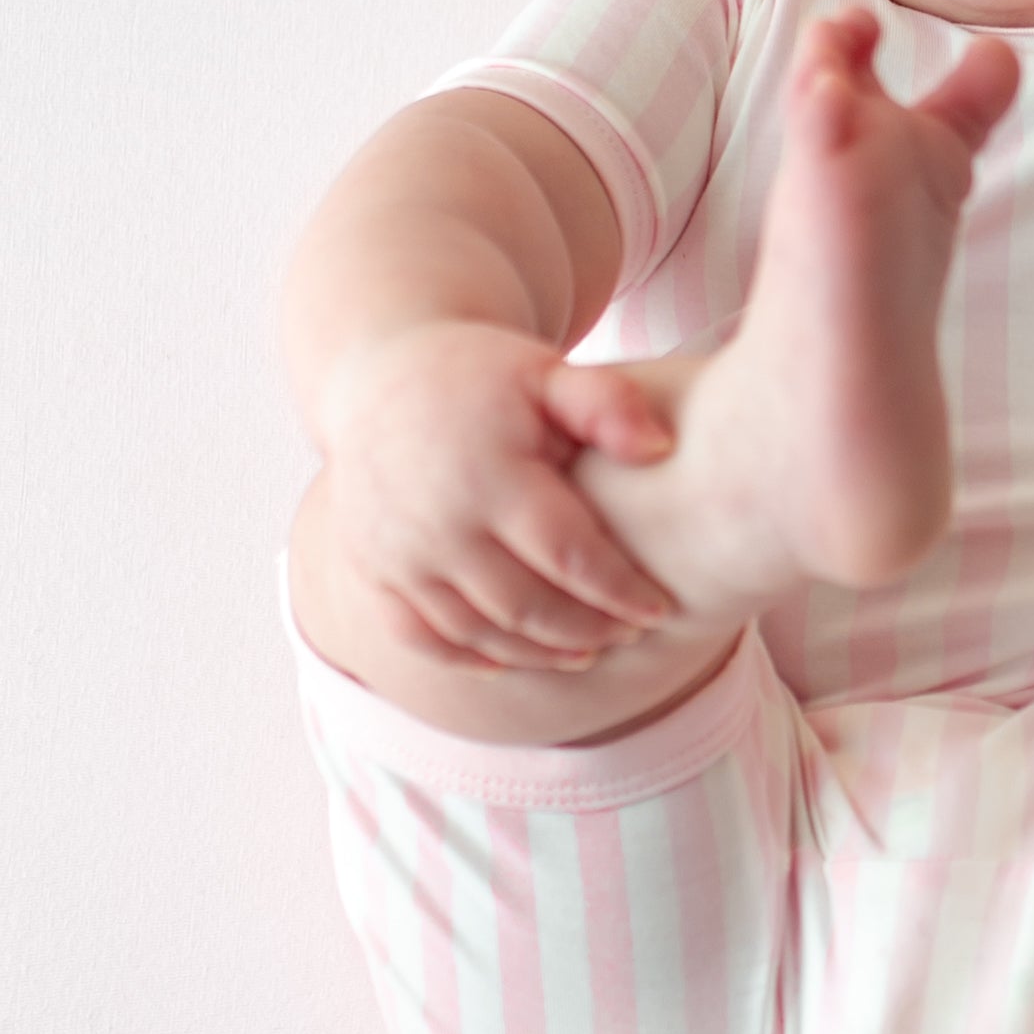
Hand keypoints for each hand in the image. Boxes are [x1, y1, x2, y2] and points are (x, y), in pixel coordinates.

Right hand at [313, 321, 679, 670]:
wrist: (375, 374)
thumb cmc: (482, 375)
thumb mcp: (545, 372)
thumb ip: (606, 404)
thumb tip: (661, 449)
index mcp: (489, 475)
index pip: (567, 554)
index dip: (618, 590)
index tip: (662, 608)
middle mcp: (437, 523)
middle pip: (524, 605)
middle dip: (586, 630)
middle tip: (631, 633)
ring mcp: (396, 553)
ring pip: (475, 631)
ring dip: (535, 653)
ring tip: (587, 651)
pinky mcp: (371, 569)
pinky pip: (419, 635)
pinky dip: (466, 657)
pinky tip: (511, 660)